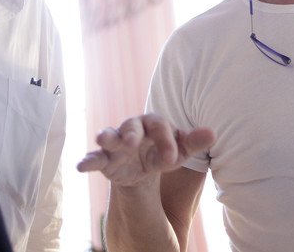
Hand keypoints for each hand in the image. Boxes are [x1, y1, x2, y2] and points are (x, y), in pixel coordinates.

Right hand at [76, 114, 214, 188]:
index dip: (165, 139)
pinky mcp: (105, 160)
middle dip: (131, 133)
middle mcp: (132, 130)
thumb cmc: (162, 153)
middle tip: (133, 142)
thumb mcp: (179, 151)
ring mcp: (116, 144)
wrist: (142, 169)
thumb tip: (213, 133)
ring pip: (109, 136)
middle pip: (131, 126)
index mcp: (152, 124)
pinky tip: (81, 166)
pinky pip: (95, 158)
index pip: (158, 126)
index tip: (172, 158)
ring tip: (102, 139)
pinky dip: (87, 161)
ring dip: (106, 137)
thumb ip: (193, 142)